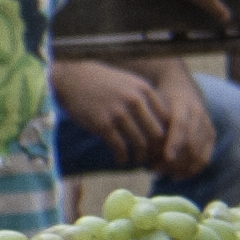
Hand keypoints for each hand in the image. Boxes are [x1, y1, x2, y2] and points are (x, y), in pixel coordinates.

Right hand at [53, 58, 167, 164]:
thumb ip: (144, 98)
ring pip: (140, 143)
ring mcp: (118, 113)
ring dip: (140, 157)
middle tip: (152, 157)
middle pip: (157, 134)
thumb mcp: (128, 83)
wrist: (72, 77)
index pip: (166, 119)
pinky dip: (122, 158)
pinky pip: (119, 147)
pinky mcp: (102, 124)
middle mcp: (134, 101)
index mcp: (144, 90)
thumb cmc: (101, 81)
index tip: (160, 144)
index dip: (166, 134)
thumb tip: (160, 120)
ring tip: (137, 162)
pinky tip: (120, 160)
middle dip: (156, 149)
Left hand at [145, 59, 216, 174]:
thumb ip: (146, 120)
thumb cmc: (157, 98)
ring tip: (162, 174)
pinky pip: (205, 157)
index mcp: (181, 104)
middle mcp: (197, 114)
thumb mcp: (149, 103)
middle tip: (154, 171)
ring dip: (180, 168)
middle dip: (174, 161)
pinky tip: (176, 176)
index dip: (175, 142)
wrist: (181, 87)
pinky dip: (192, 169)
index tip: (167, 157)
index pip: (181, 125)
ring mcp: (206, 125)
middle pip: (191, 143)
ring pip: (199, 153)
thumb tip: (137, 145)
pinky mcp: (211, 135)